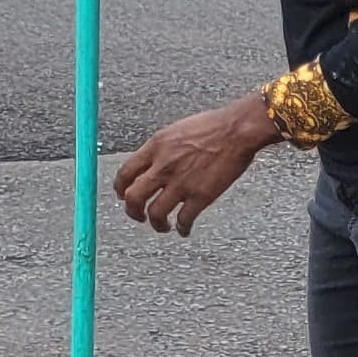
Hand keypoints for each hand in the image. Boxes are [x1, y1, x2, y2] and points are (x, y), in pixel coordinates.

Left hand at [115, 104, 268, 237]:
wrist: (237, 131)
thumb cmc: (212, 127)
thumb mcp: (176, 131)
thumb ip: (161, 150)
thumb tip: (152, 165)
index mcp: (156, 147)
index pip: (125, 173)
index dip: (120, 189)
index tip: (123, 196)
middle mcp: (164, 166)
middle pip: (133, 197)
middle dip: (132, 212)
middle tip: (139, 216)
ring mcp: (181, 183)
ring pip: (155, 214)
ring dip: (156, 224)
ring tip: (163, 226)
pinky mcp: (200, 196)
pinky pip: (184, 220)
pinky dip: (182, 229)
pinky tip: (184, 229)